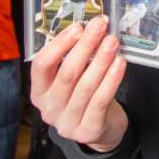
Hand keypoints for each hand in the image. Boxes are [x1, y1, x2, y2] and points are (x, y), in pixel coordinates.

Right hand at [31, 17, 127, 152]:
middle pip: (67, 74)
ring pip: (85, 86)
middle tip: (99, 27)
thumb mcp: (74, 79)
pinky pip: (100, 101)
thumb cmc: (85, 97)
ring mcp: (67, 123)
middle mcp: (49, 109)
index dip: (58, 45)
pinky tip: (119, 64)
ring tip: (112, 42)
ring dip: (101, 60)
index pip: (41, 66)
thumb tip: (89, 30)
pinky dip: (111, 80)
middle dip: (85, 46)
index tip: (77, 28)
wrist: (101, 130)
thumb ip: (75, 59)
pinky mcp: (87, 131)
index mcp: (39, 92)